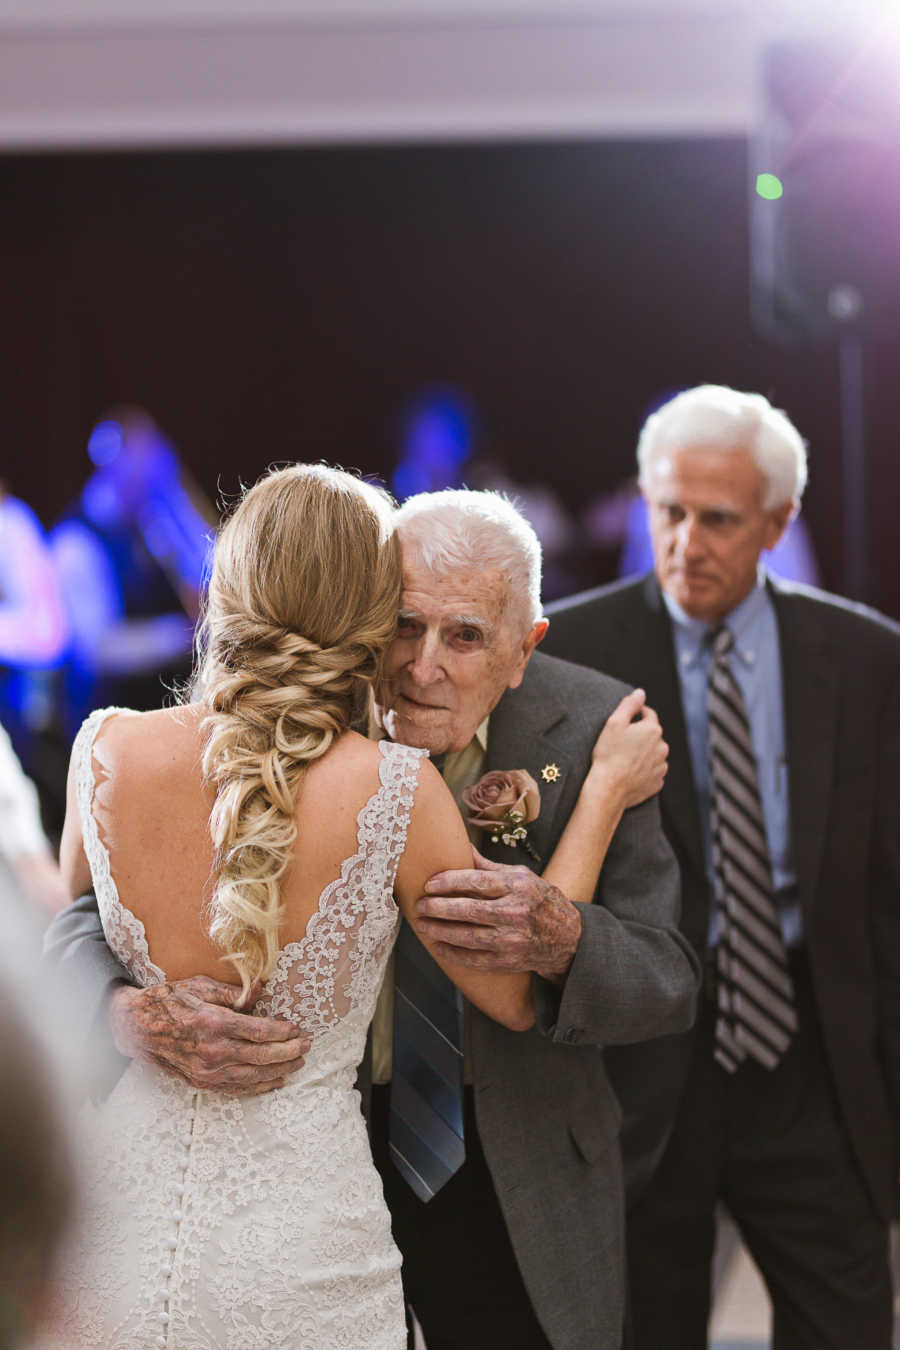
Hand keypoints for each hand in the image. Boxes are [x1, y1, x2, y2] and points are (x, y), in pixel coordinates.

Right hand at [108, 977, 309, 1095]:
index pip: (260, 1032)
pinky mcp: (201, 1082)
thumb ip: (234, 992)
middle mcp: (213, 1051)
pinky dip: (259, 1088)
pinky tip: (274, 1082)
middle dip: (289, 1052)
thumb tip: (262, 990)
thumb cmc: (169, 1001)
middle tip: (307, 1046)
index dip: (283, 1032)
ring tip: (298, 1064)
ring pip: (253, 1077)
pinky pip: (237, 1089)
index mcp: (214, 1023)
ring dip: (279, 1071)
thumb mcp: (200, 985)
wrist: (136, 1028)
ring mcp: (207, 1071)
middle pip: (262, 1056)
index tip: (298, 1029)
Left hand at [415, 849, 581, 982]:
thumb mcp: (521, 876)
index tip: (429, 884)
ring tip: (422, 924)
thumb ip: (488, 867)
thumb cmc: (539, 900)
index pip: (477, 882)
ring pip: (469, 937)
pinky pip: (476, 959)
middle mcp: (517, 913)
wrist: (568, 938)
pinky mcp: (510, 961)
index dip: (449, 882)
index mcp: (518, 886)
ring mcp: (513, 940)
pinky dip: (454, 954)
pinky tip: (438, 946)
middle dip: (439, 908)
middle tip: (420, 905)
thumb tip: (459, 846)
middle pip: (469, 911)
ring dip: (441, 931)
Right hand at [588, 688, 667, 809]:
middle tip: (621, 742)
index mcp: (653, 729)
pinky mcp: (657, 782)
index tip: (626, 721)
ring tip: (625, 758)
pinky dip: (644, 770)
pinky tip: (630, 772)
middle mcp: (662, 747)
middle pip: (652, 735)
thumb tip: (640, 692)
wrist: (609, 788)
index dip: (637, 714)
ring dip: (643, 753)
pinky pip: (652, 771)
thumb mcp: (614, 723)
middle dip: (640, 735)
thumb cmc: (609, 754)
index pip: (649, 714)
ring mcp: (661, 766)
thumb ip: (630, 705)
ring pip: (654, 753)